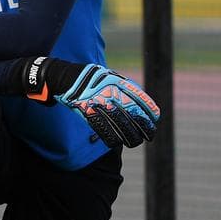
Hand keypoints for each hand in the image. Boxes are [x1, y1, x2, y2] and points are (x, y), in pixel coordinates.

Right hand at [24, 58, 160, 148]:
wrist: (64, 76)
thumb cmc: (89, 78)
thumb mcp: (108, 76)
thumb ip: (123, 86)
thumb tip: (138, 98)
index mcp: (117, 81)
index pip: (138, 97)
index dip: (149, 110)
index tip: (156, 119)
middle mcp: (110, 91)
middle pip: (131, 111)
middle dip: (143, 125)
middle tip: (150, 135)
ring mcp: (98, 101)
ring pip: (118, 122)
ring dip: (129, 135)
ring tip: (136, 142)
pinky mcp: (86, 110)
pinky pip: (101, 126)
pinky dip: (110, 136)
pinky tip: (117, 143)